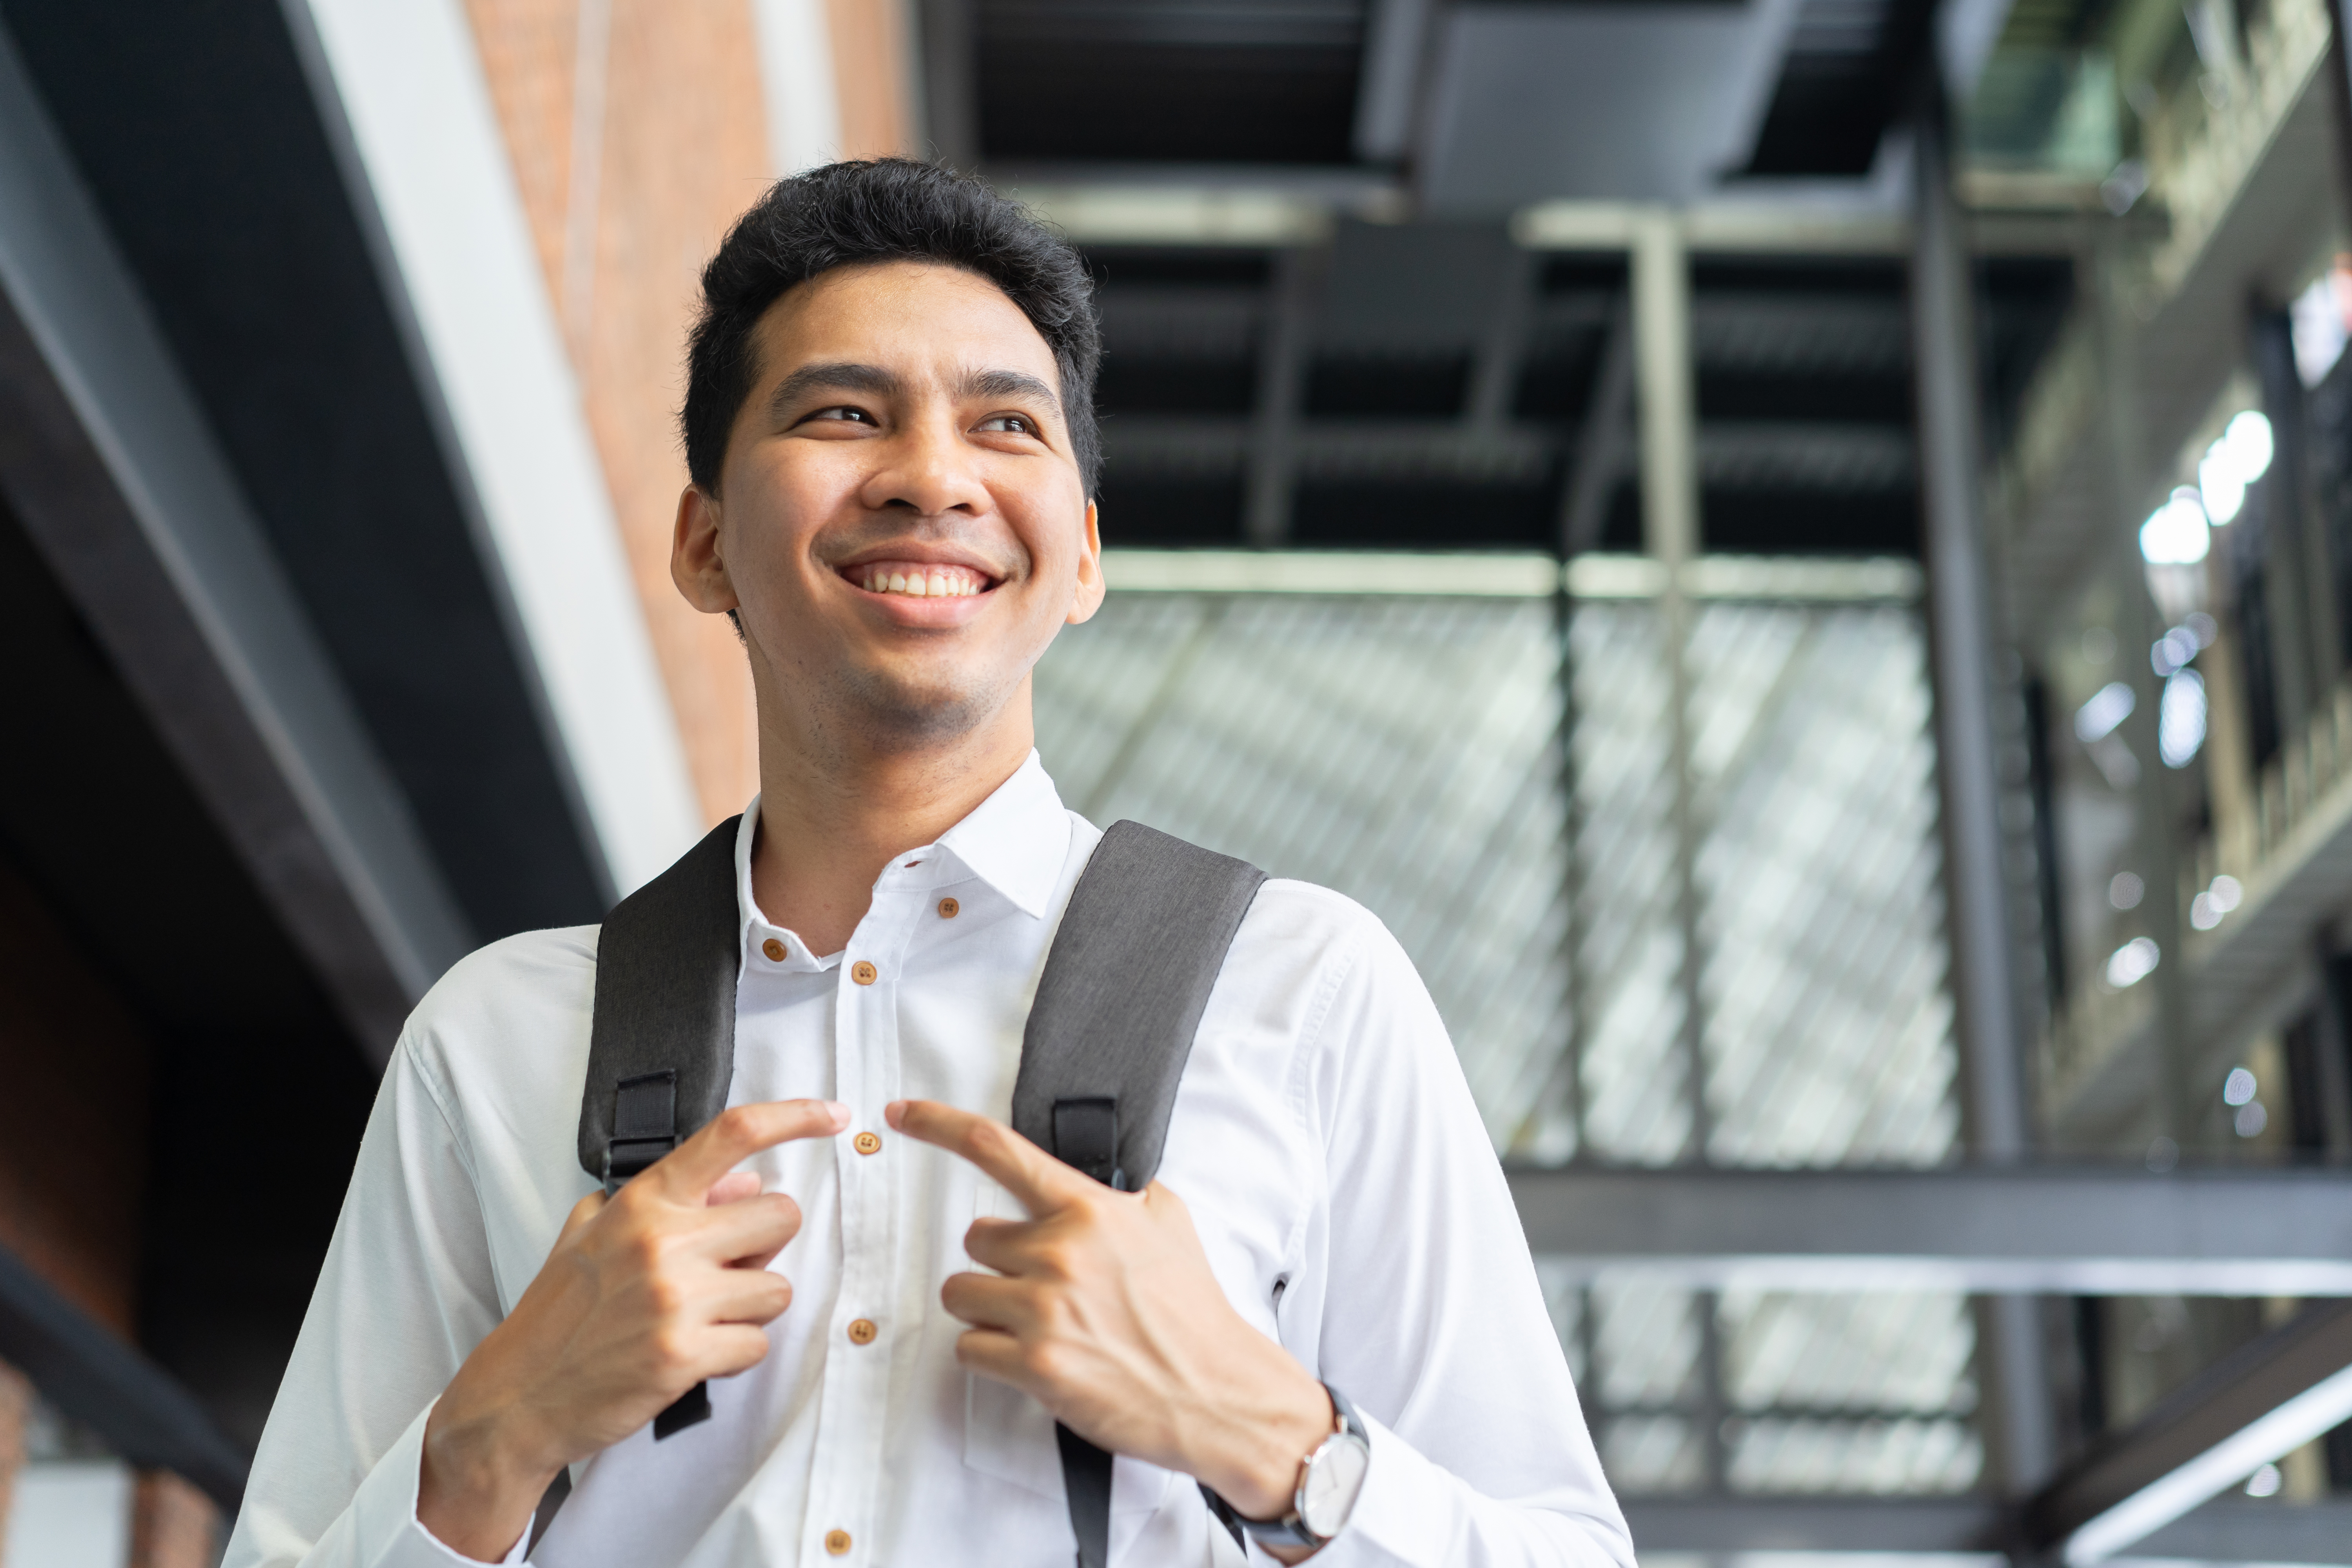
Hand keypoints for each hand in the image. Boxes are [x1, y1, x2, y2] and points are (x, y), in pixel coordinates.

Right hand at [419, 1099, 848, 1559]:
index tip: (834, 1116)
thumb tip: (742, 1180)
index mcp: (644, 1201)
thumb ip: (666, 1199)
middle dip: (764, 1249)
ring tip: (701, 1321)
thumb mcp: (594, 1233)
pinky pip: (758, 1344)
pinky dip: (736, 1355)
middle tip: (722, 1274)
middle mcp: (664, 1240)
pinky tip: (695, 1357)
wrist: (519, 1396)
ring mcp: (675, 1298)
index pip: (733, 1134)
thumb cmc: (558, 1315)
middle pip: (781, 1216)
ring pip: (778, 1288)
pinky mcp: (684, 1355)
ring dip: (751, 1309)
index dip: (796, 1117)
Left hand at [885, 1100, 1332, 1526]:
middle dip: (1001, 1262)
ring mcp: (1044, 1310)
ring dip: (990, 1310)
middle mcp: (1060, 1252)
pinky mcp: (1035, 1365)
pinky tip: (1036, 1358)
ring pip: (962, 1293)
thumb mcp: (1167, 1221)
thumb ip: (1115, 1195)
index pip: (997, 1149)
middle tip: (1045, 1287)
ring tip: (1041, 1325)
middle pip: (975, 1239)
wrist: (1216, 1390)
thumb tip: (1088, 1182)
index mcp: (1088, 1210)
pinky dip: (992, 1356)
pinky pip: (969, 1348)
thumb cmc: (1192, 1311)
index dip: (939, 1125)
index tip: (900, 1114)